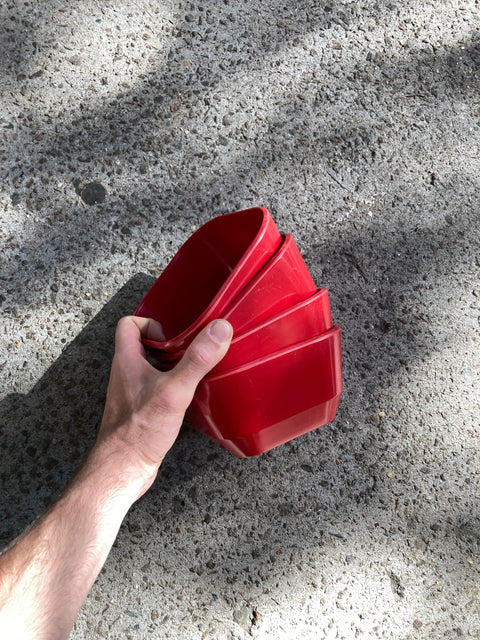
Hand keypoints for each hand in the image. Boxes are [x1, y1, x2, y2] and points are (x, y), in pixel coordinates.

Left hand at [94, 315, 232, 495]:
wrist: (123, 468)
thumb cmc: (139, 431)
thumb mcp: (175, 390)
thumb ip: (197, 359)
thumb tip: (218, 329)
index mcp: (126, 361)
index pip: (128, 324)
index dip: (151, 323)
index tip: (174, 336)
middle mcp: (126, 374)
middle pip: (143, 345)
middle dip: (169, 344)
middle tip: (190, 351)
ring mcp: (132, 393)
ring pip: (151, 367)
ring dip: (172, 365)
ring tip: (194, 370)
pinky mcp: (141, 411)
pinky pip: (156, 388)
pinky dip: (172, 386)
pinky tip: (189, 397)